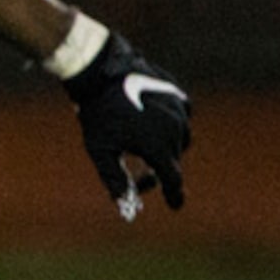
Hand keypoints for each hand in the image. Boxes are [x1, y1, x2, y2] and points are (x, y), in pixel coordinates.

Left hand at [62, 33, 191, 219]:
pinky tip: (157, 126)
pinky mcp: (177, 94)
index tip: (174, 205)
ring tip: (146, 150)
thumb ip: (115, 181)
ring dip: (167, 148)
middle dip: (160, 171)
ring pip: (180, 138)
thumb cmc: (97, 113)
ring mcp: (179, 110)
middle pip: (173, 159)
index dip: (174, 195)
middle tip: (141, 176)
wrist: (101, 70)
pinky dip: (172, 125)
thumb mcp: (101, 151)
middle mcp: (176, 129)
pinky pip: (182, 116)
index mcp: (159, 146)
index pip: (173, 179)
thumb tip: (126, 209)